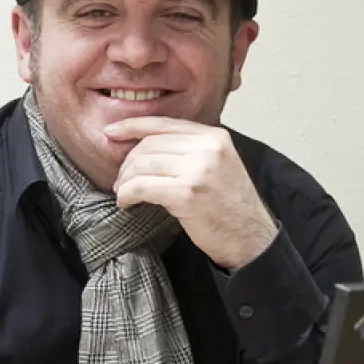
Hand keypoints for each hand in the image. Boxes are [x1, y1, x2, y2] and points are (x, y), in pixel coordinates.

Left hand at [106, 117, 277, 269]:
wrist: (252, 239)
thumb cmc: (231, 208)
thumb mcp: (219, 166)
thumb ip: (191, 151)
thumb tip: (145, 146)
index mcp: (214, 137)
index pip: (164, 124)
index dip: (132, 126)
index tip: (111, 132)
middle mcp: (207, 148)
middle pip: (149, 144)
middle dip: (127, 163)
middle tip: (120, 181)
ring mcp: (198, 170)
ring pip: (142, 164)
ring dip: (125, 181)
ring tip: (123, 194)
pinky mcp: (186, 194)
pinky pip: (141, 187)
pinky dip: (127, 194)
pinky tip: (127, 203)